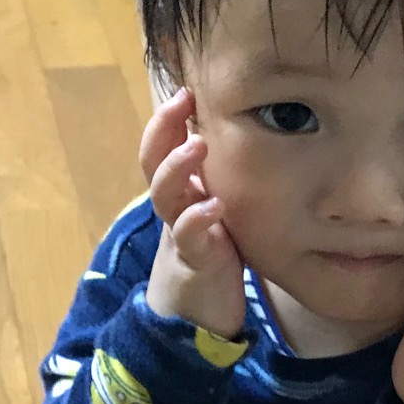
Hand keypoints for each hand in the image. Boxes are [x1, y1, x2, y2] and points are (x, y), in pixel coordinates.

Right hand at [139, 87, 246, 336]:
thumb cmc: (210, 254)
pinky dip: (198, 220)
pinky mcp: (195, 263)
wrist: (196, 315)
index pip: (163, 147)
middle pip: (154, 163)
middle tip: (181, 100)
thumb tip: (249, 133)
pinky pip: (191, 238)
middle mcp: (175, 207)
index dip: (168, 118)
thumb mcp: (214, 210)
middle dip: (163, 130)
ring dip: (177, 168)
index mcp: (179, 192)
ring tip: (196, 145)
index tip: (186, 88)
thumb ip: (219, 179)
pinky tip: (212, 206)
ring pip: (165, 196)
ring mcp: (181, 234)